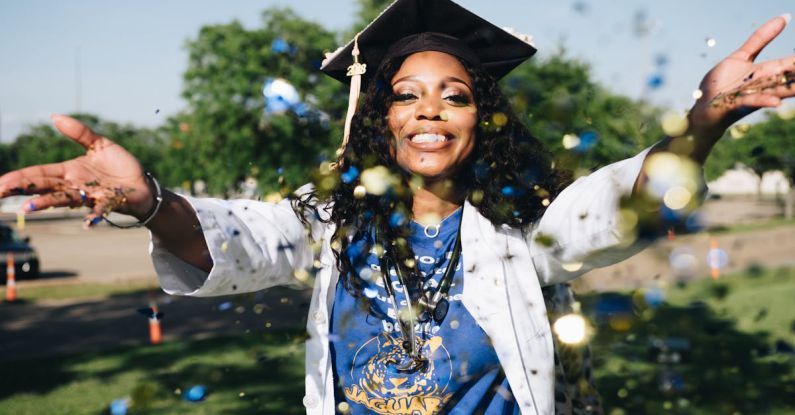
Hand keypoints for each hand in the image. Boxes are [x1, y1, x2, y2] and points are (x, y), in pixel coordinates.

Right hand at [0, 115, 152, 225]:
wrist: (143, 184)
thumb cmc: (120, 166)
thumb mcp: (100, 144)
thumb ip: (79, 133)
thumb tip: (54, 116)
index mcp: (69, 171)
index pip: (39, 174)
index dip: (19, 178)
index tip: (0, 184)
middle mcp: (75, 185)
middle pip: (44, 187)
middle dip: (22, 190)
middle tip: (0, 194)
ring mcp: (90, 195)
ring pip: (64, 199)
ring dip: (47, 203)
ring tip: (28, 207)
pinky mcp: (108, 202)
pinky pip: (100, 210)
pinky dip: (94, 216)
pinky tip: (88, 223)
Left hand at [689, 14, 793, 141]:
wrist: (704, 107)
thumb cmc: (721, 83)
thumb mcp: (740, 57)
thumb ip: (760, 39)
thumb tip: (784, 17)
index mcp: (765, 72)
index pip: (789, 64)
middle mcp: (763, 85)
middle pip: (788, 78)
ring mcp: (752, 95)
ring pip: (777, 92)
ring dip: (792, 89)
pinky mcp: (738, 104)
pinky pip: (753, 102)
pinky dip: (764, 101)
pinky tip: (776, 102)